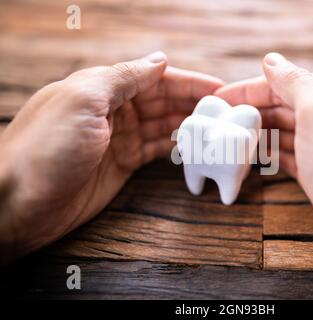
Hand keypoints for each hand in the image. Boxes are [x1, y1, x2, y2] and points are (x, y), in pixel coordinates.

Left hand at [0, 52, 223, 261]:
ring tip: (218, 130)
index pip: (155, 78)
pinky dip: (176, 147)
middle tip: (227, 114)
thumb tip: (160, 59)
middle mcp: (113, 109)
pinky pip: (156, 149)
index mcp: (103, 87)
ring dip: (189, 125)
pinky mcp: (122, 164)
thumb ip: (123, 77)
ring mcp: (119, 138)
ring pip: (163, 125)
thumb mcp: (83, 99)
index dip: (188, 82)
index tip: (219, 89)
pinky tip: (195, 147)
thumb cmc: (46, 148)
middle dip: (194, 104)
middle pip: (163, 101)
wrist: (19, 203)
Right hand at [216, 53, 312, 297]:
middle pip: (281, 107)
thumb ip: (294, 82)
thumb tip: (270, 60)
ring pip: (282, 132)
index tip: (218, 99)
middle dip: (249, 113)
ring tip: (227, 139)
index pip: (283, 82)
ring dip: (256, 134)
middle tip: (217, 122)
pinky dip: (268, 154)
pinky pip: (287, 155)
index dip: (248, 90)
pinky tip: (250, 156)